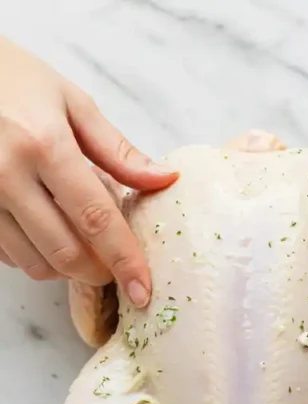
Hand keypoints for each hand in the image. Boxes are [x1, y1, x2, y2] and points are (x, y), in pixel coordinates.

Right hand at [0, 38, 177, 305]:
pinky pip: (6, 254)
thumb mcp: (72, 103)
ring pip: (33, 262)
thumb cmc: (14, 81)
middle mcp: (6, 175)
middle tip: (115, 266)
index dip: (124, 261)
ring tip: (82, 243)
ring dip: (67, 268)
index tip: (143, 292)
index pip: (96, 219)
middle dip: (99, 272)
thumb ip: (118, 151)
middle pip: (64, 252)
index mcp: (44, 146)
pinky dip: (35, 256)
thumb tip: (166, 180)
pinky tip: (46, 232)